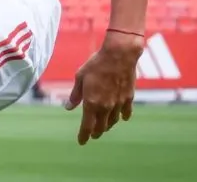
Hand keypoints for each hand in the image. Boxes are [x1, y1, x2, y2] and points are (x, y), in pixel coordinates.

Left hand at [64, 30, 144, 144]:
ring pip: (113, 121)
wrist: (119, 55)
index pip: (87, 126)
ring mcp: (118, 104)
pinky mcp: (128, 98)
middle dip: (95, 133)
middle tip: (92, 134)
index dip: (83, 136)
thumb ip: (75, 95)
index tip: (81, 142)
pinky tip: (121, 118)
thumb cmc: (96, 64)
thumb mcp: (80, 77)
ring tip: (104, 126)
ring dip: (107, 126)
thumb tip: (68, 107)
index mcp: (91, 103)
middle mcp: (105, 107)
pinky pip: (126, 113)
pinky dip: (122, 117)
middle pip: (101, 127)